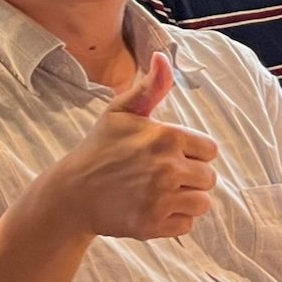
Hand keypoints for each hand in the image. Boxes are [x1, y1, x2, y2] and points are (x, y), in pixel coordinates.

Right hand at [46, 54, 218, 239]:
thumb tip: (164, 56)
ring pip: (201, 203)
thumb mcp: (120, 112)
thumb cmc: (100, 149)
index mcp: (166, 137)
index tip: (168, 155)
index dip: (192, 154)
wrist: (71, 193)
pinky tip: (151, 209)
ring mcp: (160, 198)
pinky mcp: (153, 225)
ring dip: (184, 200)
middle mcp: (167, 167)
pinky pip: (187, 225)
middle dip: (190, 178)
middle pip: (209, 179)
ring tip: (158, 193)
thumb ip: (150, 87)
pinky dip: (173, 221)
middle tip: (161, 177)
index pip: (210, 150)